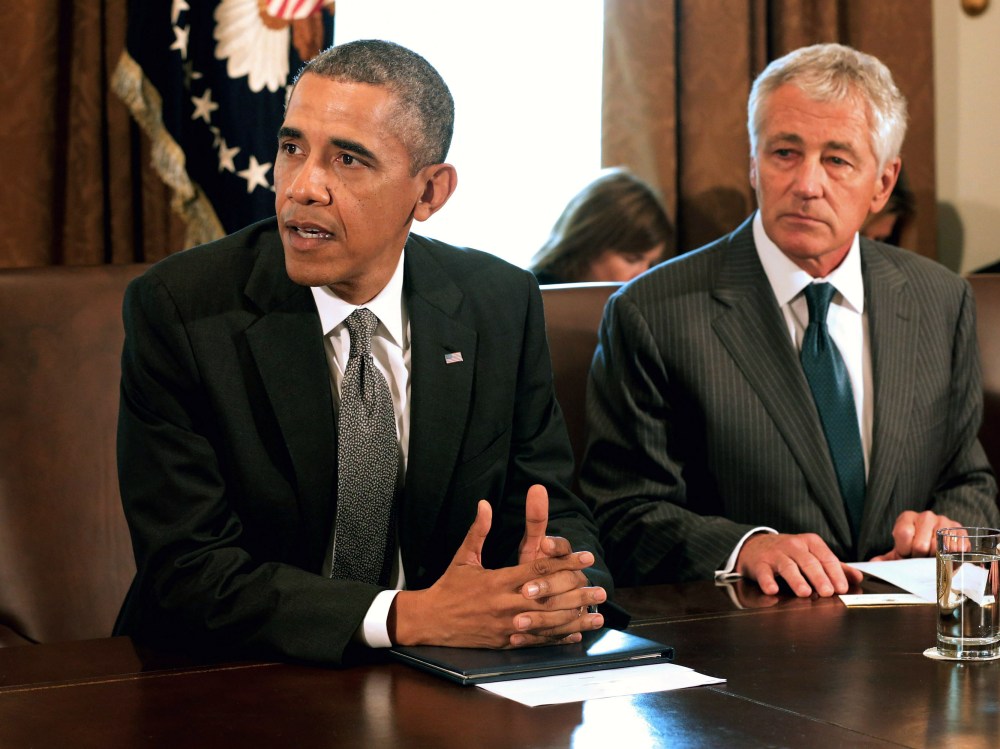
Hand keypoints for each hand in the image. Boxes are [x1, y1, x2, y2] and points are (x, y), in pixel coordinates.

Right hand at [390, 498, 604, 648]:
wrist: (429, 620)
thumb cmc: (449, 586)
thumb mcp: (463, 556)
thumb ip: (478, 531)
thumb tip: (484, 504)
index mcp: (498, 580)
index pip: (539, 568)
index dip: (566, 563)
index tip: (586, 558)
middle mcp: (506, 603)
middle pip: (550, 597)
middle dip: (578, 593)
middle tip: (601, 589)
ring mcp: (507, 625)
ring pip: (548, 622)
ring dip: (575, 619)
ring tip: (597, 616)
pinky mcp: (505, 642)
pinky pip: (536, 640)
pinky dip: (557, 638)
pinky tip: (575, 635)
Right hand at [736, 532, 862, 597]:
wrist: (755, 546)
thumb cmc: (789, 553)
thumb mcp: (812, 554)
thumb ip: (834, 567)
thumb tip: (857, 578)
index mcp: (810, 543)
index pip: (826, 558)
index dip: (835, 573)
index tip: (842, 588)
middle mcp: (793, 546)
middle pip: (808, 562)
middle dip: (819, 577)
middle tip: (827, 592)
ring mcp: (775, 554)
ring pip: (787, 566)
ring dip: (796, 580)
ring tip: (805, 592)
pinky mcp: (759, 563)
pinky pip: (764, 572)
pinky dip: (767, 581)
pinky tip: (772, 589)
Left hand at [868, 510, 960, 560]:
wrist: (937, 547)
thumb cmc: (914, 550)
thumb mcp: (898, 553)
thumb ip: (885, 559)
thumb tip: (873, 564)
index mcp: (907, 517)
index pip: (903, 533)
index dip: (904, 550)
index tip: (906, 554)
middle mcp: (926, 516)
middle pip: (921, 544)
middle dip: (919, 556)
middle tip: (921, 557)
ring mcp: (945, 522)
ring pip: (938, 548)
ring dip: (935, 558)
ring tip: (933, 556)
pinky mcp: (961, 531)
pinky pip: (956, 548)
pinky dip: (951, 557)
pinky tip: (947, 557)